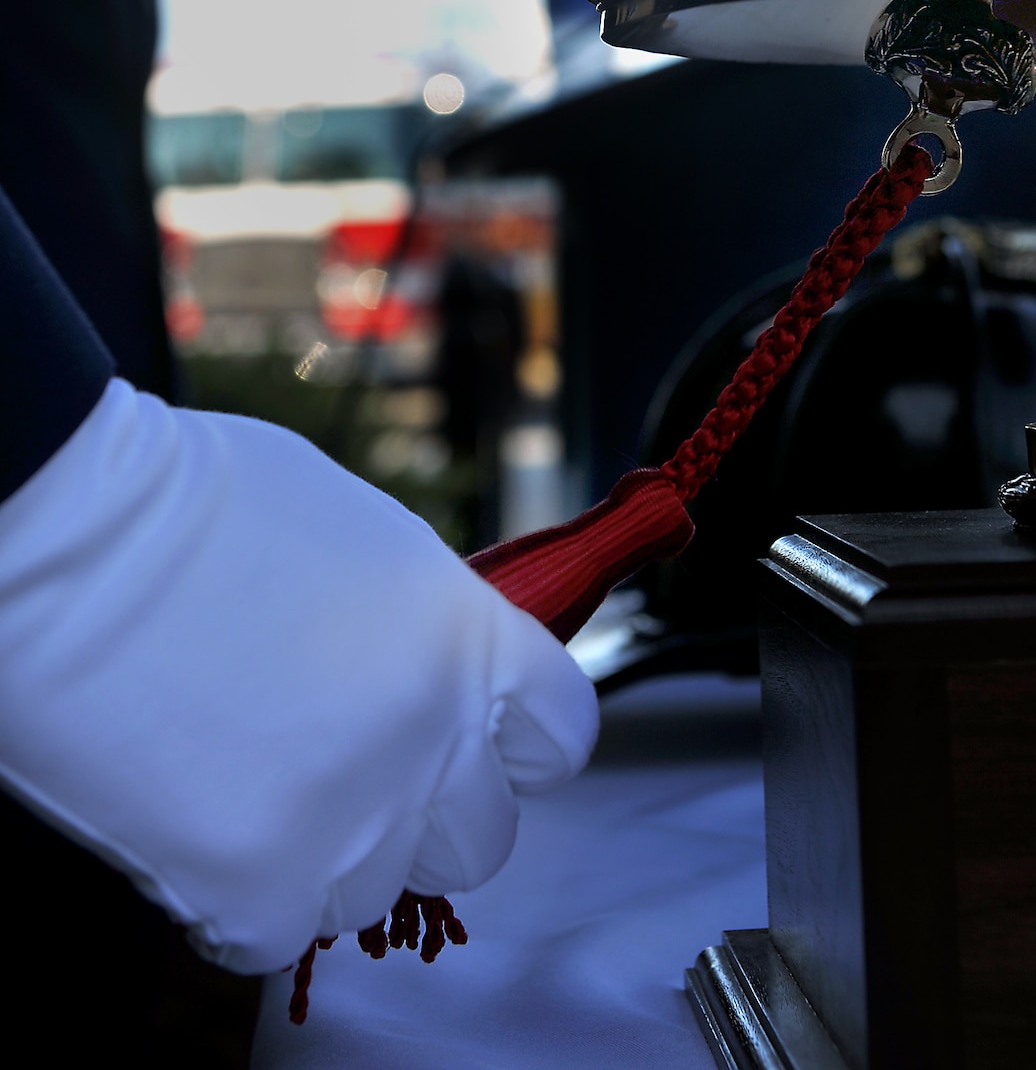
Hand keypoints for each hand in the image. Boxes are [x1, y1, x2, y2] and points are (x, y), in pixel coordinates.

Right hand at [0, 379, 596, 971]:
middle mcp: (432, 737)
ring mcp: (352, 822)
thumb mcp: (363, 535)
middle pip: (482, 835)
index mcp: (467, 638)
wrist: (76, 539)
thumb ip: (424, 619)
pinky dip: (242, 893)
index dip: (517, 742)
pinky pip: (280, 929)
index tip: (476, 738)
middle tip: (349, 764)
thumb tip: (434, 665)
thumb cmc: (198, 504)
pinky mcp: (258, 888)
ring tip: (253, 774)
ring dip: (332, 852)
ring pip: (381, 888)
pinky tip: (197, 811)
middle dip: (425, 810)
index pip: (561, 734)